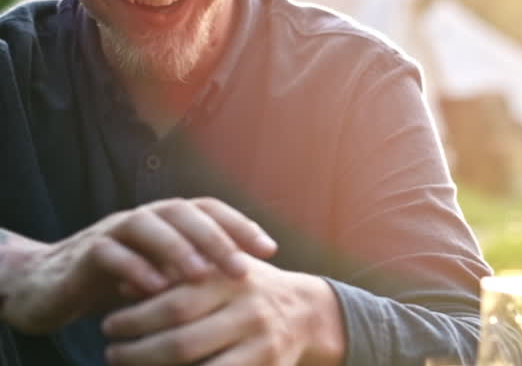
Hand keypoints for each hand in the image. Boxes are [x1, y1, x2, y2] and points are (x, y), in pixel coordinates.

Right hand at [0, 198, 276, 333]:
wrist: (50, 285)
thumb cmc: (119, 281)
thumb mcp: (165, 275)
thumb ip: (198, 271)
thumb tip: (253, 282)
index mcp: (168, 219)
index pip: (211, 210)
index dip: (241, 225)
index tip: (270, 250)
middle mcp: (145, 217)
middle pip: (184, 212)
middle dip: (216, 237)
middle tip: (242, 268)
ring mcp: (113, 230)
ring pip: (148, 225)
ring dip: (176, 248)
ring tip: (200, 276)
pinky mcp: (85, 253)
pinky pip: (110, 253)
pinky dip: (134, 268)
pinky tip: (154, 290)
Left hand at [101, 256, 343, 365]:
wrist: (307, 312)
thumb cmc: (247, 289)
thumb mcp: (220, 269)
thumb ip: (176, 274)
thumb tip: (122, 285)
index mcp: (233, 279)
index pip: (175, 302)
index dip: (135, 318)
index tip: (109, 324)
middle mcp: (249, 311)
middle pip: (182, 342)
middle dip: (137, 353)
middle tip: (111, 352)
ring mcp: (260, 344)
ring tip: (128, 365)